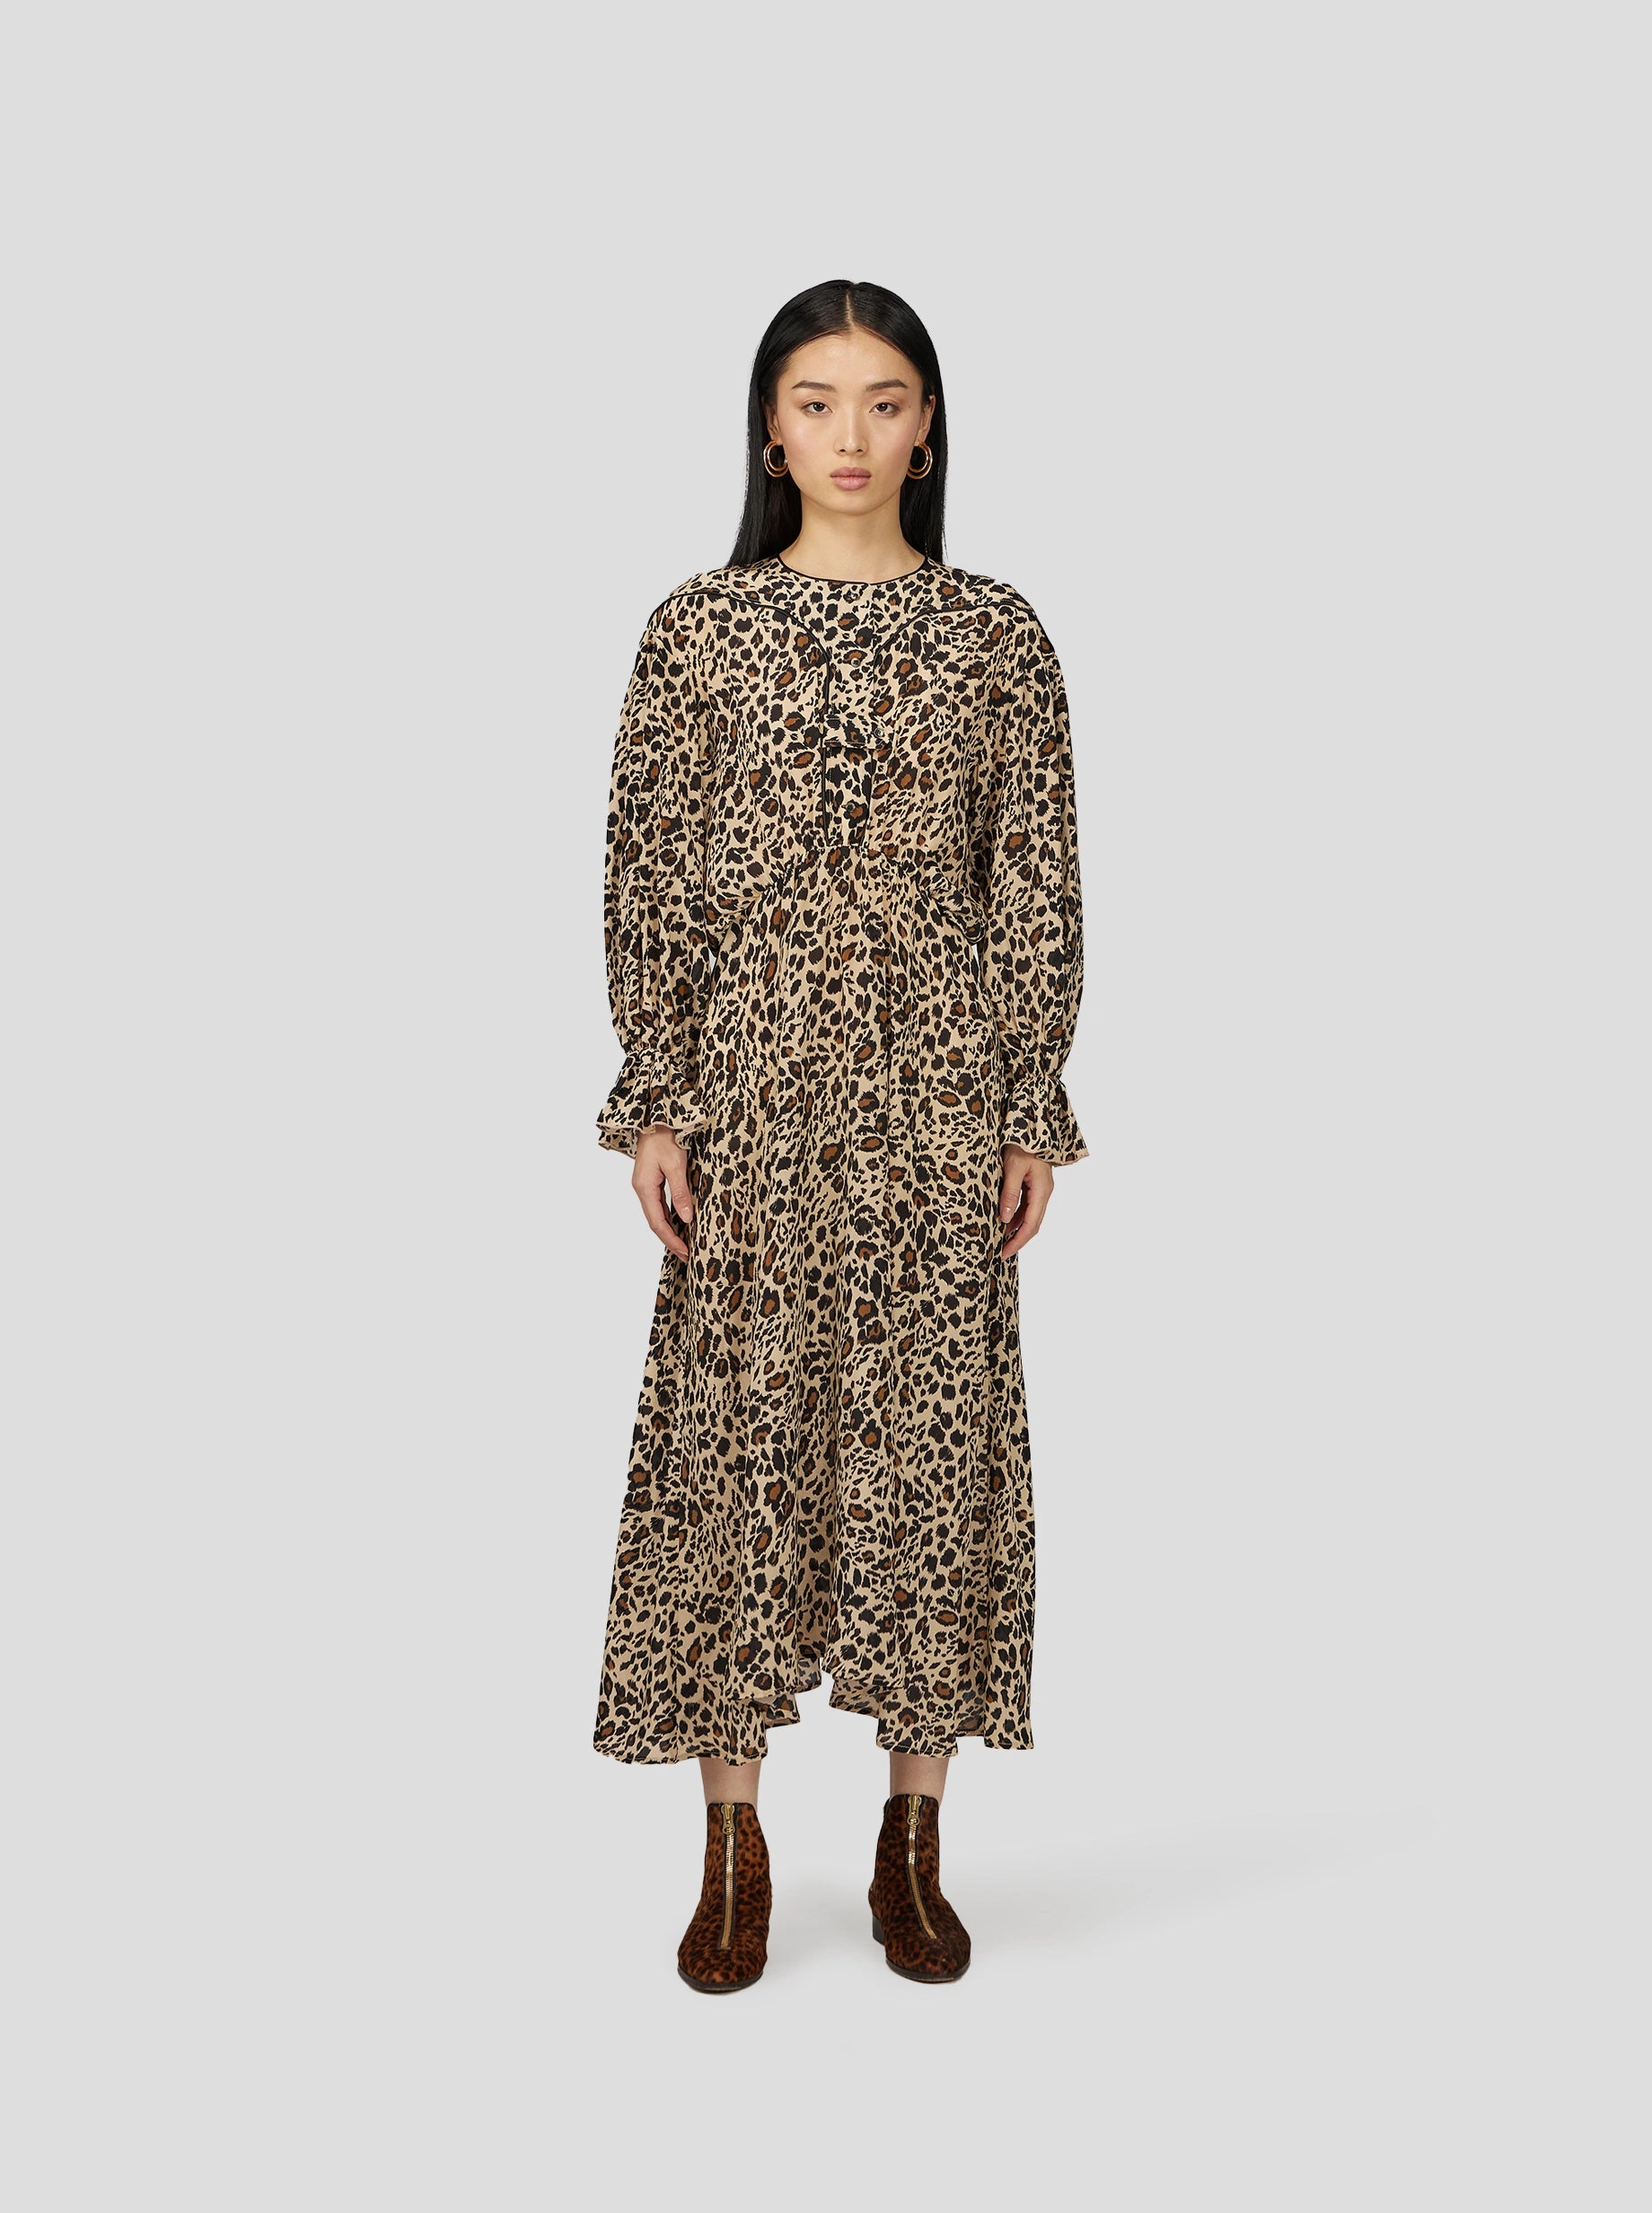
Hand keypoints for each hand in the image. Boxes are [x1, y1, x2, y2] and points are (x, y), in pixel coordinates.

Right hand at [632, 1125, 695, 1259]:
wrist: (656, 1115)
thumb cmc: (665, 1136)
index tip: (685, 1252)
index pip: (657, 1223)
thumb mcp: (676, 1164)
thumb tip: (685, 1218)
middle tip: (687, 1255)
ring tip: (684, 1244)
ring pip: (656, 1214)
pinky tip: (679, 1222)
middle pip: (655, 1222)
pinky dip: (669, 1217)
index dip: (671, 1240)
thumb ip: (680, 1192)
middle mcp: (642, 1188)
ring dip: (670, 1230)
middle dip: (670, 1240)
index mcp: (644, 1187)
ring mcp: (645, 1184)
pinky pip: (659, 1204)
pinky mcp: (651, 1179)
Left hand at [998, 1145, 1053, 1259]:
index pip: (1031, 1224)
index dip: (1018, 1241)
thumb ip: (1009, 1193)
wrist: (1031, 1125)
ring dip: (1015, 1229)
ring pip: (1029, 1216)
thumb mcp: (1012, 1167)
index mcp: (1041, 1191)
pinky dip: (1015, 1216)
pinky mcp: (1033, 1184)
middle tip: (1000, 1253)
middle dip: (1017, 1240)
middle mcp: (1043, 1192)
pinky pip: (1025, 1206)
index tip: (1004, 1253)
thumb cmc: (1022, 1143)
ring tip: (999, 1240)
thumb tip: (1004, 1219)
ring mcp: (1039, 1189)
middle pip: (1032, 1224)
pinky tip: (1003, 1220)